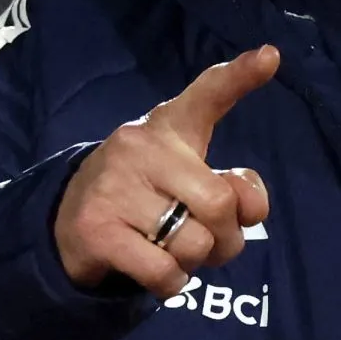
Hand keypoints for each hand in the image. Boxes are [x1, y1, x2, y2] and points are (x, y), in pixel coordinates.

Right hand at [56, 45, 278, 296]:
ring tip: (174, 252)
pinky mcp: (97, 230)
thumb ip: (229, 188)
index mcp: (167, 128)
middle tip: (209, 241)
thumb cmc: (146, 195)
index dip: (240, 77)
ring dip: (196, 263)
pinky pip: (164, 272)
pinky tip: (157, 270)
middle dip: (227, 237)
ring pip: (194, 244)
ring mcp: (114, 188)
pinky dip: (172, 283)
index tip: (271, 56)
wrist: (69, 220)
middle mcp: (139, 148)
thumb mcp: (186, 179)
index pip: (206, 95)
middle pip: (219, 204)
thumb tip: (250, 209)